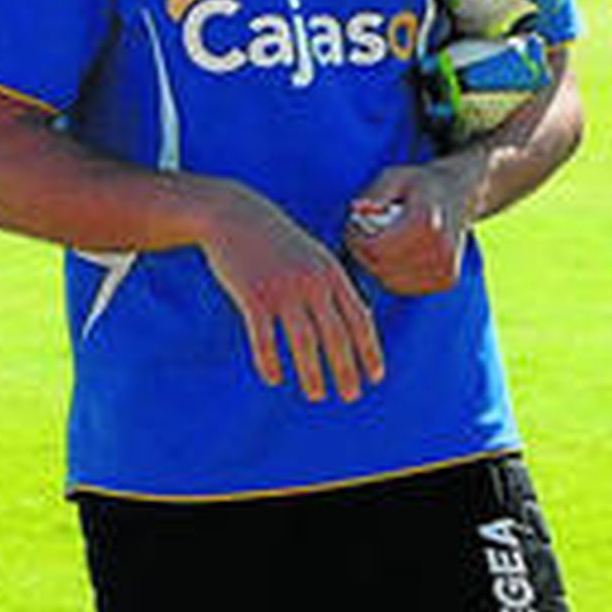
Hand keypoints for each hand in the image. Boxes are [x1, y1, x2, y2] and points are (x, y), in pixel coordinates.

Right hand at [198, 182, 384, 403]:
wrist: (235, 215)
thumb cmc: (278, 240)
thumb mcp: (314, 256)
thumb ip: (334, 284)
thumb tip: (357, 319)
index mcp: (331, 272)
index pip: (360, 318)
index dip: (370, 350)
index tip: (376, 376)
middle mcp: (312, 282)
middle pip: (336, 335)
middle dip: (346, 369)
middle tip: (351, 396)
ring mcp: (282, 289)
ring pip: (303, 342)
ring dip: (312, 373)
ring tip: (316, 395)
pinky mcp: (252, 296)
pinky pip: (263, 338)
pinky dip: (269, 361)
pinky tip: (274, 378)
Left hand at [344, 154, 483, 295]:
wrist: (460, 194)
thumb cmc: (421, 185)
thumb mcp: (395, 176)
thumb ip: (375, 193)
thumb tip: (357, 209)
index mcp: (426, 222)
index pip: (375, 248)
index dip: (355, 239)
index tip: (352, 224)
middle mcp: (440, 248)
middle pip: (381, 267)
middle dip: (362, 252)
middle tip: (360, 234)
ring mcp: (446, 268)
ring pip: (390, 281)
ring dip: (376, 265)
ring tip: (377, 242)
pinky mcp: (448, 279)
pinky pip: (404, 287)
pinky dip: (392, 275)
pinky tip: (395, 254)